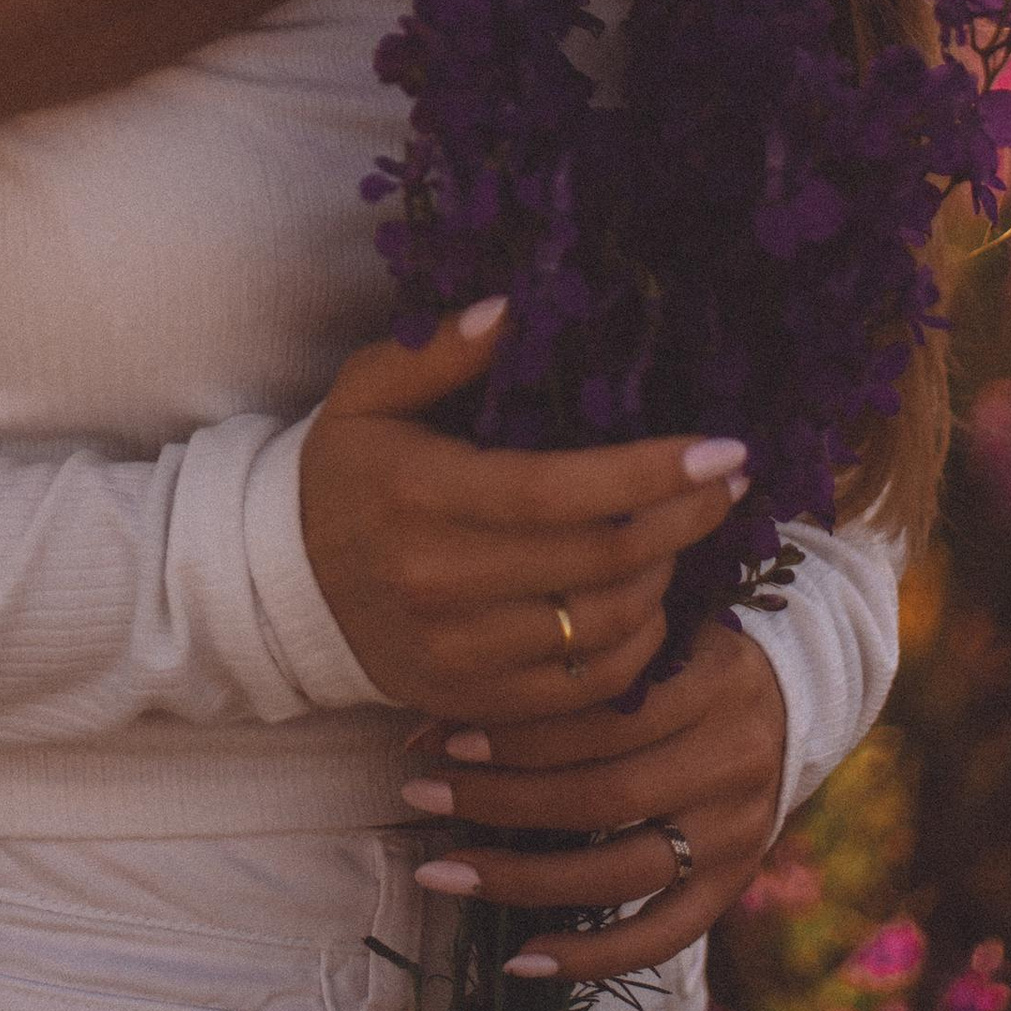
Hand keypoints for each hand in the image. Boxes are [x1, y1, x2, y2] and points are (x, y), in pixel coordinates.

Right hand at [297, 305, 747, 726]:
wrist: (283, 586)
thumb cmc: (342, 472)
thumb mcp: (368, 392)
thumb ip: (440, 351)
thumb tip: (514, 309)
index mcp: (419, 495)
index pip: (556, 492)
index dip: (649, 473)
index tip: (723, 448)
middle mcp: (438, 582)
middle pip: (596, 564)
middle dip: (681, 520)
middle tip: (727, 483)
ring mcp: (457, 653)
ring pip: (603, 630)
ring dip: (664, 580)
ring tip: (685, 532)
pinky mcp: (472, 701)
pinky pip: (585, 690)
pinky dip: (637, 646)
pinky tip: (648, 598)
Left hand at [403, 616, 789, 977]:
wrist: (793, 698)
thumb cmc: (684, 652)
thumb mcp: (647, 632)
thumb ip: (569, 664)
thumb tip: (433, 714)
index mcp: (714, 680)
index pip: (604, 715)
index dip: (519, 731)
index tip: (440, 738)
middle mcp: (733, 760)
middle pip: (604, 794)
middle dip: (501, 800)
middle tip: (420, 796)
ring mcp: (737, 832)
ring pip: (621, 870)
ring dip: (523, 878)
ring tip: (442, 872)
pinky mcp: (733, 885)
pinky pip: (662, 936)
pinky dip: (592, 957)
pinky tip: (520, 960)